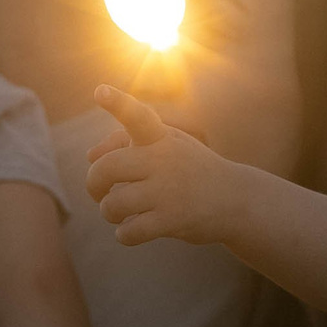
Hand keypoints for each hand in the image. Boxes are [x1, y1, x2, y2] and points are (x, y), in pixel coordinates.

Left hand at [84, 85, 248, 247]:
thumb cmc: (190, 169)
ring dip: (110, 213)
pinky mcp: (172, 220)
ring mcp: (168, 191)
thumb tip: (90, 156)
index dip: (117, 104)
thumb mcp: (165, 146)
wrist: (236, 199)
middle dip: (93, 185)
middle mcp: (164, 160)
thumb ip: (125, 142)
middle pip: (105, 169)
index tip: (100, 91)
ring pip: (112, 205)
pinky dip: (124, 235)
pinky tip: (133, 230)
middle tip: (100, 192)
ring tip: (121, 213)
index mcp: (160, 138)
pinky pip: (128, 233)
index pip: (137, 116)